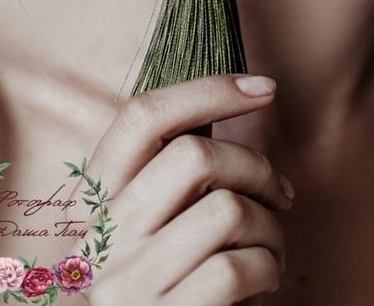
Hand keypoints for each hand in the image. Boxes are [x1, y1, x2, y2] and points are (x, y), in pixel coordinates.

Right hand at [74, 74, 292, 304]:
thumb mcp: (150, 226)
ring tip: (271, 245)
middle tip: (277, 193)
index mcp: (96, 201)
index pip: (141, 117)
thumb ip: (174, 175)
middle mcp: (102, 239)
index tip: (263, 87)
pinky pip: (236, 267)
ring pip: (226, 210)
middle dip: (255, 166)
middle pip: (195, 157)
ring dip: (270, 225)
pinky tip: (265, 277)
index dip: (206, 90)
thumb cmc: (162, 286)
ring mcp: (127, 286)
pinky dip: (268, 266)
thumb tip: (238, 101)